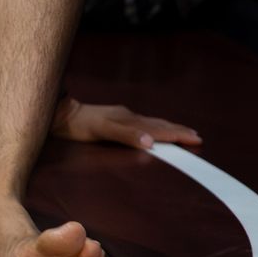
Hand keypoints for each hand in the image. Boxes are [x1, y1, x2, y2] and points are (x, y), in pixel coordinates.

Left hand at [51, 96, 202, 150]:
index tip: (196, 139)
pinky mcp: (114, 119)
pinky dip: (154, 127)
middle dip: (178, 131)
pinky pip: (141, 123)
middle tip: (196, 137)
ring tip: (182, 132)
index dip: (177, 135)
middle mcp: (128, 117)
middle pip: (158, 124)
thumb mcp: (102, 131)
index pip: (159, 129)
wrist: (61, 114)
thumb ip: (126, 135)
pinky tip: (152, 129)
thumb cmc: (80, 125)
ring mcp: (121, 117)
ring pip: (151, 122)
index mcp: (130, 121)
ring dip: (168, 128)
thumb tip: (151, 142)